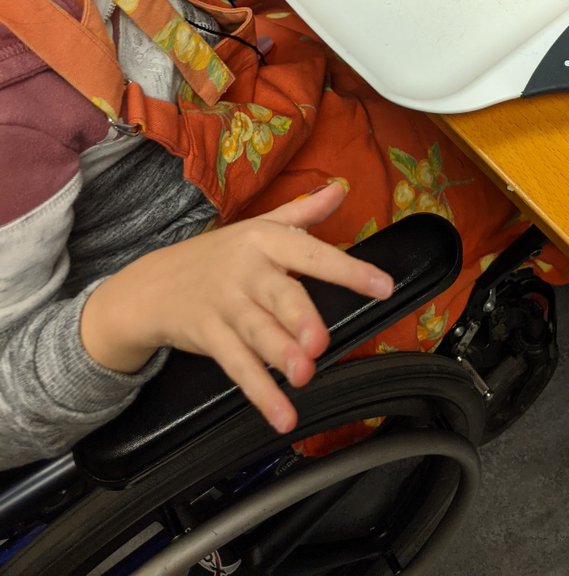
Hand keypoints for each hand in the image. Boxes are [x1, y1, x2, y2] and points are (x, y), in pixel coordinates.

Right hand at [80, 183, 393, 433]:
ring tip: (304, 375)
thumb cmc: (218, 255)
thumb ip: (303, 212)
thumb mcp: (258, 227)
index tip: (384, 286)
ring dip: (279, 354)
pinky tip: (283, 414)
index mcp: (265, 241)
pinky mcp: (208, 337)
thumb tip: (341, 188)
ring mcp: (224, 306)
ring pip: (256, 332)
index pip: (311, 253)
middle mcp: (246, 271)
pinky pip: (237, 367)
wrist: (150, 285)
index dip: (348, 269)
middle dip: (299, 318)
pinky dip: (261, 393)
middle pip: (278, 294)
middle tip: (320, 342)